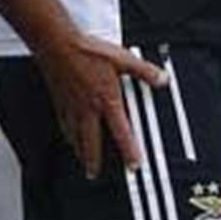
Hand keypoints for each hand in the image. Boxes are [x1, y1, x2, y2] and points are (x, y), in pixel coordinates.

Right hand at [38, 36, 166, 178]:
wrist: (58, 46)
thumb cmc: (87, 51)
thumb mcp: (123, 58)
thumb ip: (144, 71)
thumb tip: (162, 79)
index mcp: (107, 100)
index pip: (121, 132)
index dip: (129, 151)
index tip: (133, 165)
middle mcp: (88, 109)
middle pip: (91, 144)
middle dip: (94, 162)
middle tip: (95, 174)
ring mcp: (72, 108)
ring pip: (76, 138)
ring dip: (81, 152)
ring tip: (84, 162)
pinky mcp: (60, 103)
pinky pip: (65, 127)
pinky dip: (69, 137)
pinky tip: (70, 137)